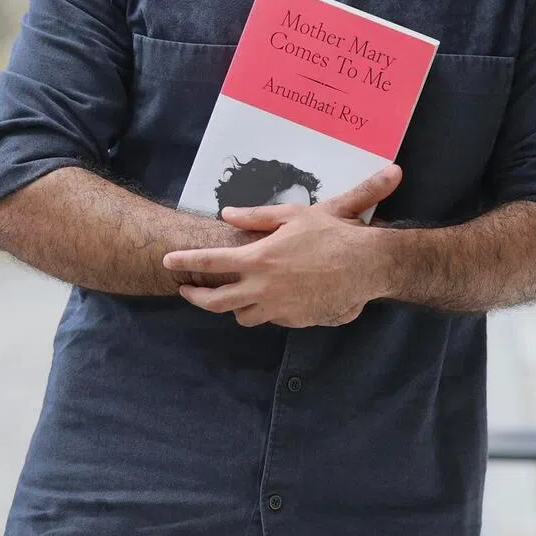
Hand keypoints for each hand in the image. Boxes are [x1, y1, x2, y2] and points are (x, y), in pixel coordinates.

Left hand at [162, 165, 401, 327]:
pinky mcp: (296, 321)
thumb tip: (227, 214)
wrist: (366, 265)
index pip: (210, 263)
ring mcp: (279, 308)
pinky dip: (265, 309)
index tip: (168, 262)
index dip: (185, 262)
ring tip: (233, 294)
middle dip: (196, 297)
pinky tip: (273, 296)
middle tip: (186, 291)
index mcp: (259, 259)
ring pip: (242, 316)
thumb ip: (256, 217)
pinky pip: (271, 318)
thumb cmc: (332, 233)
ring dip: (234, 306)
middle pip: (216, 302)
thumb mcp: (294, 215)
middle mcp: (263, 289)